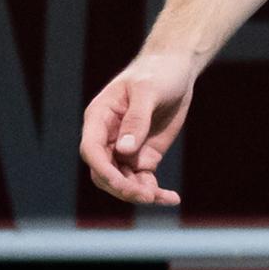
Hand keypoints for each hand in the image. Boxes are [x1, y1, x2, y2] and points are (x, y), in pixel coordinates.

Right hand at [79, 48, 199, 204]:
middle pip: (104, 172)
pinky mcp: (143, 156)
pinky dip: (155, 192)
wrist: (177, 70)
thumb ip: (137, 119)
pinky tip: (171, 198)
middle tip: (148, 195)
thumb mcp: (148, 90)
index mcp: (99, 118)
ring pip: (122, 181)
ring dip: (139, 193)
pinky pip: (143, 180)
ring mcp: (125, 149)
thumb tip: (125, 150)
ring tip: (164, 198)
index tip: (121, 183)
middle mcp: (107, 137)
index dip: (103, 169)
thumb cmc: (158, 73)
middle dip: (122, 187)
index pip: (91, 150)